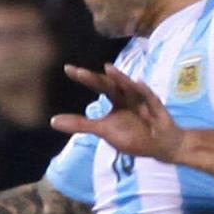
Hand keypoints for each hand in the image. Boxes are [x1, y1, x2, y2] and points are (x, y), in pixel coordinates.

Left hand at [52, 65, 185, 164]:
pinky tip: (137, 83)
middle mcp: (127, 96)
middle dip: (94, 78)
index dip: (84, 78)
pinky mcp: (156, 107)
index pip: (97, 85)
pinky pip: (149, 97)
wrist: (161, 146)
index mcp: (115, 99)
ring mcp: (142, 100)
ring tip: (108, 69)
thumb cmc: (133, 136)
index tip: (68, 68)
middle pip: (109, 84)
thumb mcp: (104, 130)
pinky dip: (143, 90)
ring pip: (129, 87)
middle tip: (78, 72)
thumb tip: (53, 121)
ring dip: (120, 78)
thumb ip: (81, 124)